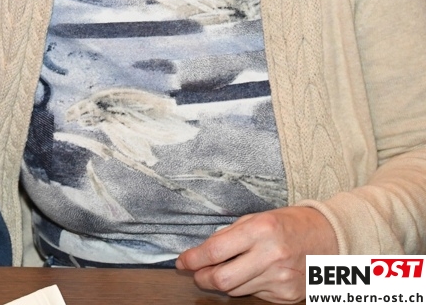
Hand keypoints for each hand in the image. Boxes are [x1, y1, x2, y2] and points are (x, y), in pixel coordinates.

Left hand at [176, 206, 338, 302]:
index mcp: (261, 230)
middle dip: (202, 278)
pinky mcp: (287, 296)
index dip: (193, 259)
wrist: (331, 238)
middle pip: (221, 279)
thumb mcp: (257, 218)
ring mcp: (280, 279)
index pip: (214, 251)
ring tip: (226, 269)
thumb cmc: (290, 224)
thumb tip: (201, 253)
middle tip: (196, 272)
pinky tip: (253, 274)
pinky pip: (254, 295)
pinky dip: (247, 286)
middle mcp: (271, 256)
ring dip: (223, 282)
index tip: (182, 261)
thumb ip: (228, 235)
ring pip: (235, 290)